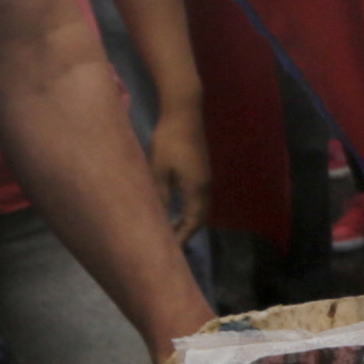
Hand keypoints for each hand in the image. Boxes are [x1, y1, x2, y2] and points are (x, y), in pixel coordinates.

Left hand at [148, 104, 209, 240]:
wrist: (184, 113)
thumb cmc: (168, 141)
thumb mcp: (158, 171)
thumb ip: (159, 196)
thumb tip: (158, 218)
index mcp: (196, 190)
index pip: (192, 223)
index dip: (182, 238)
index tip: (169, 250)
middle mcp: (205, 187)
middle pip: (200, 218)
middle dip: (186, 233)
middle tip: (170, 245)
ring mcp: (205, 178)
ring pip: (200, 208)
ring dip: (188, 221)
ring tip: (171, 231)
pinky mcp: (201, 171)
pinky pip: (198, 198)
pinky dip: (189, 210)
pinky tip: (175, 210)